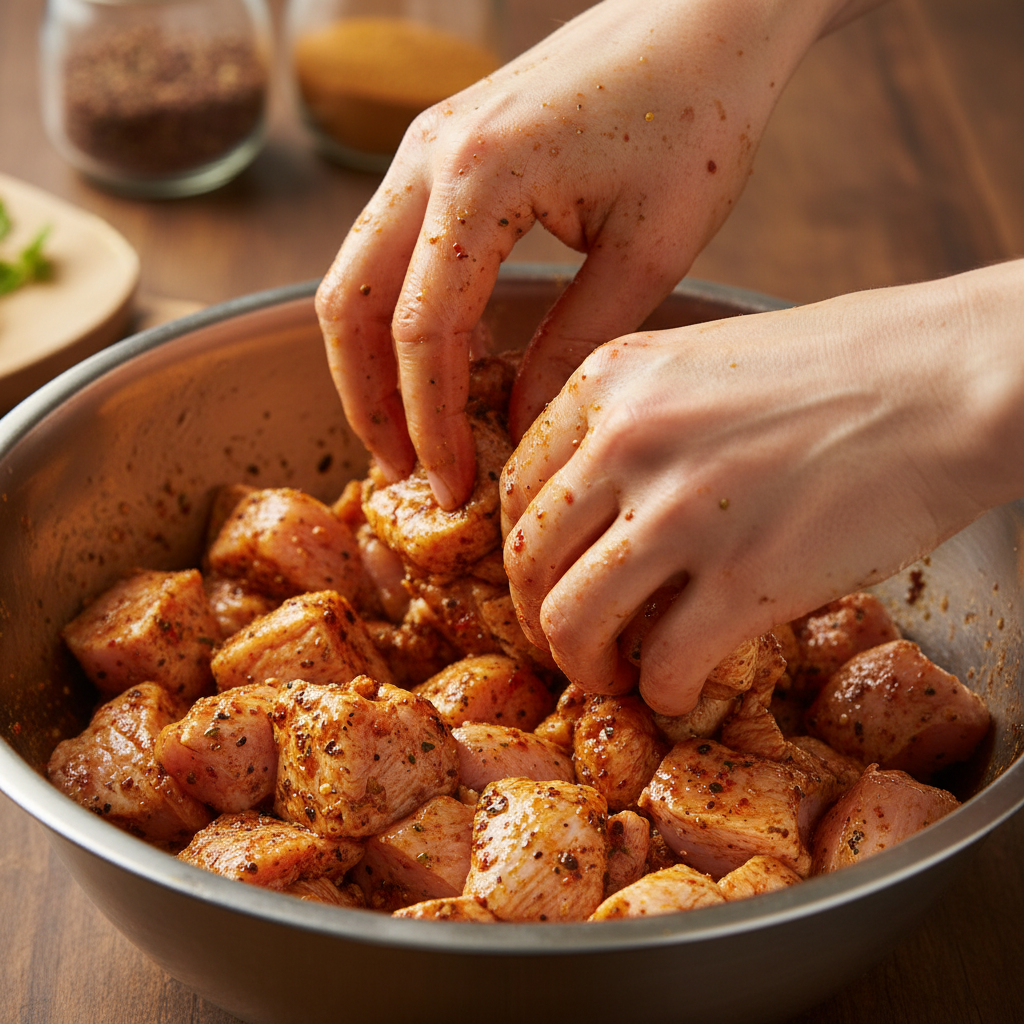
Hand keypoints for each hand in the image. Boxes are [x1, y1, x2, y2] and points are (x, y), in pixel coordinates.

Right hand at [316, 0, 839, 507]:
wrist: (704, 15)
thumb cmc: (697, 117)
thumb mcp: (648, 251)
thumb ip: (572, 344)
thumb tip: (514, 424)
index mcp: (480, 179)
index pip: (422, 332)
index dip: (429, 424)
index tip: (452, 487)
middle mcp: (427, 156)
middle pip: (349, 305)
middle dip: (367, 401)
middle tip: (405, 474)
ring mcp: (423, 146)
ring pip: (353, 275)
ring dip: (368, 362)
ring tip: (406, 432)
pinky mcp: (440, 149)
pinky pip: (385, 247)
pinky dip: (391, 315)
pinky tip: (429, 362)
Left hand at [501, 261, 1023, 713]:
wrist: (957, 377)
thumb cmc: (848, 363)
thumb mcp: (707, 361)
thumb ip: (639, 419)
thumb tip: (599, 499)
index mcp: (612, 378)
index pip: (518, 487)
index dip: (522, 552)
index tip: (541, 581)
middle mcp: (629, 440)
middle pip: (530, 559)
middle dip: (538, 617)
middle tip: (569, 643)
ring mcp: (682, 511)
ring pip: (574, 620)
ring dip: (583, 665)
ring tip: (614, 677)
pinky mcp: (746, 579)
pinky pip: (664, 663)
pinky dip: (661, 692)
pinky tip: (679, 691)